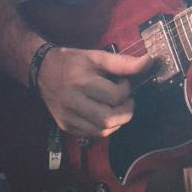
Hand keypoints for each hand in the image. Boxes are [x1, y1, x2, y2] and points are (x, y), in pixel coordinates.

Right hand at [34, 46, 154, 138]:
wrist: (41, 71)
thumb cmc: (71, 62)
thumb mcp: (96, 57)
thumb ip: (123, 62)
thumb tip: (149, 62)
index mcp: (80, 82)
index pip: (114, 96)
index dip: (125, 90)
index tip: (122, 83)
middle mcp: (72, 102)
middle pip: (109, 119)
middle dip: (126, 112)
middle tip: (126, 101)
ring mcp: (67, 117)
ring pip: (103, 130)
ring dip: (117, 121)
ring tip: (116, 108)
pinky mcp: (65, 126)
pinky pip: (93, 134)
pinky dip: (104, 127)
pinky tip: (103, 114)